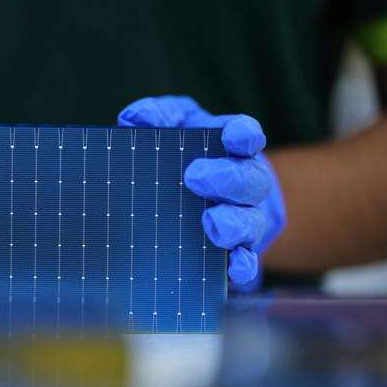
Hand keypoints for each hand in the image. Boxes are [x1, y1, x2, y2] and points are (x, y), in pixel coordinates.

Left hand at [118, 96, 285, 285]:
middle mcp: (244, 184)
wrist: (196, 199)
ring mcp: (244, 220)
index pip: (246, 135)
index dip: (243, 135)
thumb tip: (135, 117)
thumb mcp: (174, 128)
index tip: (232, 136)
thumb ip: (158, 117)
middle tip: (193, 177)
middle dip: (227, 178)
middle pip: (251, 180)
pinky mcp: (236, 253)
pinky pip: (247, 262)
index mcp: (230, 149)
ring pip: (251, 222)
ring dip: (234, 223)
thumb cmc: (185, 156)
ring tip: (211, 223)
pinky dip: (243, 266)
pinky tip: (234, 270)